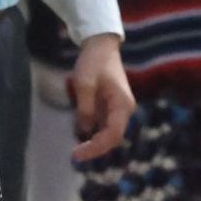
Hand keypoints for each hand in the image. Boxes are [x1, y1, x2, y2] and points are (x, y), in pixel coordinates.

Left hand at [69, 33, 135, 162]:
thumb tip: (84, 132)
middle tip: (75, 154)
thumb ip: (85, 109)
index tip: (78, 153)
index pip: (113, 135)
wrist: (101, 45)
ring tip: (77, 149)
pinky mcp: (112, 107)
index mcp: (122, 105)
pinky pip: (105, 125)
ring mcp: (119, 109)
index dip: (96, 148)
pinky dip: (94, 133)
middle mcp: (125, 110)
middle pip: (113, 138)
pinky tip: (81, 136)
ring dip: (95, 143)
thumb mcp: (84, 84)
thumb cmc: (93, 62)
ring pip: (109, 133)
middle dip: (95, 148)